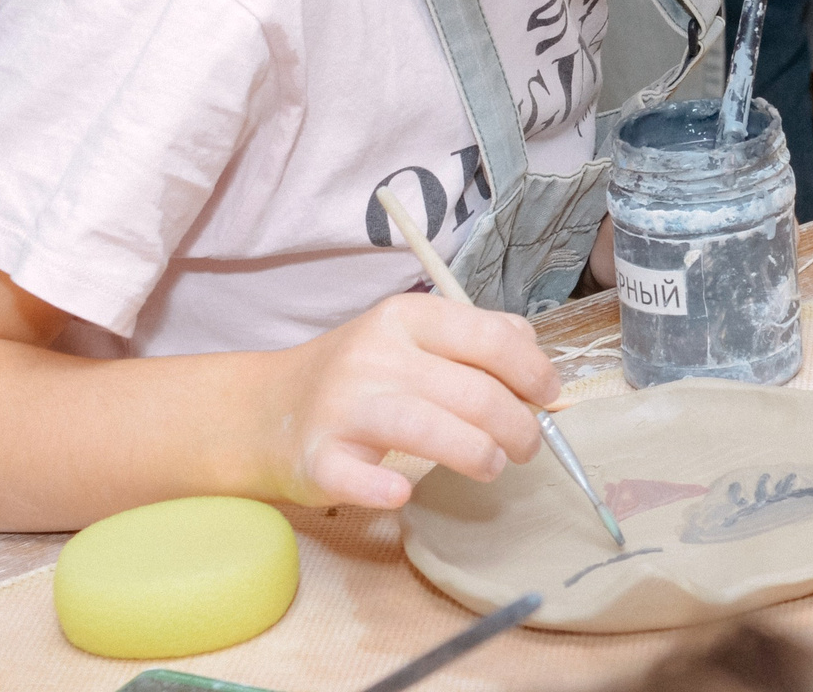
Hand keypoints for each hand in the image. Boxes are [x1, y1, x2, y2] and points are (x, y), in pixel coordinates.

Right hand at [258, 293, 560, 508]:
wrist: (264, 410)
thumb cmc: (358, 376)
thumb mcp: (412, 337)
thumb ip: (473, 340)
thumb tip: (538, 362)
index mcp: (405, 318)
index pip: (490, 338)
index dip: (533, 371)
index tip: (549, 396)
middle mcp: (374, 355)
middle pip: (472, 392)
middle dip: (518, 426)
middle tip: (527, 447)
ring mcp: (343, 407)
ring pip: (428, 429)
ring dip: (478, 455)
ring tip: (493, 466)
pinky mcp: (317, 459)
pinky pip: (358, 478)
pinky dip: (385, 491)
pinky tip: (403, 494)